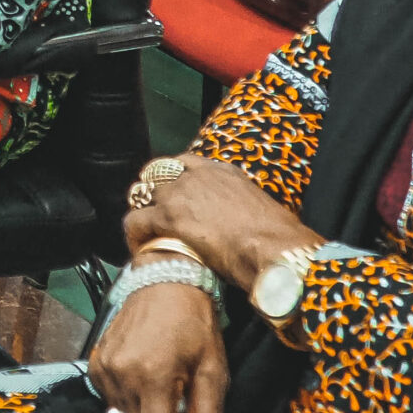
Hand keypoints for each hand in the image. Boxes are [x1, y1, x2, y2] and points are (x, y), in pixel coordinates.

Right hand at [87, 282, 226, 412]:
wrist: (164, 280)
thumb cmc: (194, 322)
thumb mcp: (214, 371)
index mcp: (154, 377)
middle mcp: (122, 376)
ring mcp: (104, 370)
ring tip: (169, 394)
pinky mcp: (96, 365)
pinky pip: (112, 402)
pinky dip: (133, 403)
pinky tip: (149, 382)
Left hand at [124, 155, 323, 290]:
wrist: (275, 248)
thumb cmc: (277, 239)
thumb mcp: (258, 210)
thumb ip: (238, 207)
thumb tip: (236, 223)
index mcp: (223, 171)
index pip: (185, 163)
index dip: (174, 180)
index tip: (173, 196)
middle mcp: (198, 175)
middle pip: (158, 174)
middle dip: (153, 193)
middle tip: (154, 214)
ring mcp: (180, 193)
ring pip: (142, 194)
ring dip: (143, 211)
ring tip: (144, 232)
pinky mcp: (169, 216)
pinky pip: (136, 221)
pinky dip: (134, 234)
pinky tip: (139, 247)